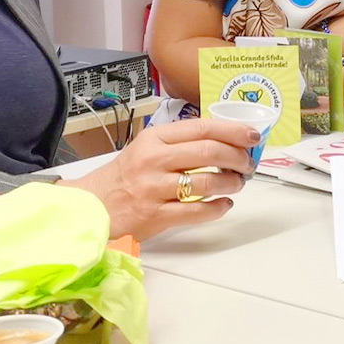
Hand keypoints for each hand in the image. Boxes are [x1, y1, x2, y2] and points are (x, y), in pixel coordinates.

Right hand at [72, 117, 256, 238]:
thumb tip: (225, 141)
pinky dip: (217, 208)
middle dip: (238, 157)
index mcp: (155, 138)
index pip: (203, 127)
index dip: (233, 131)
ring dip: (231, 182)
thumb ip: (180, 143)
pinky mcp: (156, 216)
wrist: (92, 205)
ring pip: (207, 182)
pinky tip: (224, 204)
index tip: (251, 136)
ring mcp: (155, 188)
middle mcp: (155, 160)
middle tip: (247, 163)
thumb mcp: (147, 147)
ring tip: (237, 183)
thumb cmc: (125, 176)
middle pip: (210, 152)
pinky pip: (197, 211)